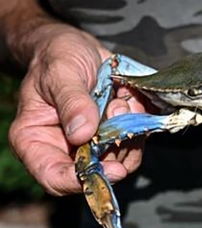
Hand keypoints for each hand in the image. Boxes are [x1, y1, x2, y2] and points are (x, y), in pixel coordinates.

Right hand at [8, 24, 144, 195]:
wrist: (77, 46)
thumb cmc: (57, 56)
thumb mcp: (60, 72)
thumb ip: (71, 101)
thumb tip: (81, 134)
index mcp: (36, 139)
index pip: (54, 177)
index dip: (81, 181)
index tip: (111, 170)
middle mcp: (64, 148)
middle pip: (95, 172)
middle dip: (115, 147)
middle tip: (118, 109)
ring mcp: (92, 143)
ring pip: (120, 158)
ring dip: (129, 131)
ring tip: (120, 99)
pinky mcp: (114, 134)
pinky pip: (134, 142)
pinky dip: (139, 123)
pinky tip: (128, 99)